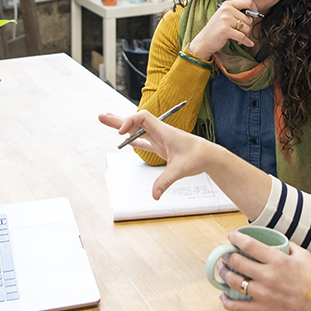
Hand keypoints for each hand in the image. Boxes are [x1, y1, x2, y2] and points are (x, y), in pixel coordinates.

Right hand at [98, 109, 214, 198]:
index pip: (142, 118)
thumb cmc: (198, 156)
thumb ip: (165, 181)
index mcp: (164, 131)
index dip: (129, 121)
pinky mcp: (161, 147)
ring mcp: (160, 139)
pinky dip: (133, 139)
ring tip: (108, 122)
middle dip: (118, 120)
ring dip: (123, 127)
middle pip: (135, 122)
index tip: (121, 133)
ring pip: (137, 130)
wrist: (209, 156)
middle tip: (102, 116)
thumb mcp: (180, 170)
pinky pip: (144, 141)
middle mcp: (160, 132)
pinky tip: (126, 139)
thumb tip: (155, 194)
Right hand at [186, 0, 256, 59]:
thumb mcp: (225, 16)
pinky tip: (248, 44)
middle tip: (243, 33)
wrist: (204, 41)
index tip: (255, 17)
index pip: (248, 2)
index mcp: (228, 4)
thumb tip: (255, 15)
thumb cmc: (216, 29)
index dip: (255, 9)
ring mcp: (225, 19)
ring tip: (238, 37)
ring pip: (246, 28)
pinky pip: (242, 36)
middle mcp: (226, 9)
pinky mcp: (225, 30)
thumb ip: (238, 13)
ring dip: (245, 35)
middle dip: (249, 28)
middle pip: (249, 18)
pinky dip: (246, 41)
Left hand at [214, 229, 310, 310]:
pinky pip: (239, 306)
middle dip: (227, 255)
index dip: (236, 238)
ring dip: (224, 273)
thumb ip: (288, 245)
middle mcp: (267, 276)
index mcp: (277, 260)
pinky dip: (227, 301)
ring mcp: (263, 293)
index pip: (249, 245)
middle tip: (225, 253)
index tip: (231, 236)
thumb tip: (275, 239)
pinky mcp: (262, 308)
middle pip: (237, 262)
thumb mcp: (304, 255)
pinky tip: (223, 295)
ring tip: (222, 269)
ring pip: (234, 282)